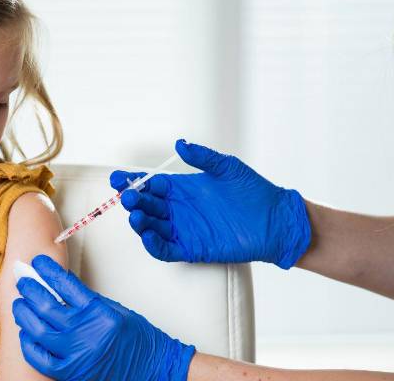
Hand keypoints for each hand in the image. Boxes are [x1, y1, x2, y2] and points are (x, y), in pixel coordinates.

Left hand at [12, 254, 194, 380]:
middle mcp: (86, 332)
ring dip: (24, 314)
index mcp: (99, 311)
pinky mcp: (71, 373)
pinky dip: (29, 344)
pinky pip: (40, 358)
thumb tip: (58, 291)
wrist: (153, 368)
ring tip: (20, 304)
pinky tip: (25, 333)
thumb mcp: (115, 310)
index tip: (38, 262)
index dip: (47, 270)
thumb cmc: (138, 338)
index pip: (65, 284)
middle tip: (23, 281)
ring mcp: (77, 354)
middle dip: (30, 289)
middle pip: (46, 305)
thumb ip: (87, 303)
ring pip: (38, 330)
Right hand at [111, 139, 310, 268]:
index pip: (149, 184)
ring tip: (137, 216)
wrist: (275, 219)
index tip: (118, 178)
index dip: (132, 181)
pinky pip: (166, 249)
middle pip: (146, 205)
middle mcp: (178, 209)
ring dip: (140, 222)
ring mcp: (183, 229)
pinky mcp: (192, 248)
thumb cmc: (254, 191)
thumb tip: (180, 144)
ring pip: (151, 227)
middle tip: (128, 197)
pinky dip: (154, 245)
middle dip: (133, 201)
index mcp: (182, 188)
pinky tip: (148, 236)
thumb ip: (202, 157)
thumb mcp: (227, 167)